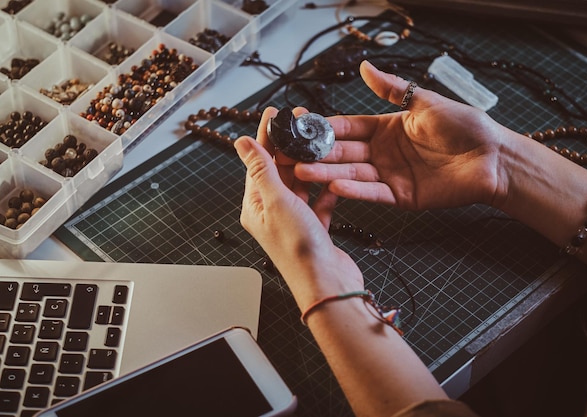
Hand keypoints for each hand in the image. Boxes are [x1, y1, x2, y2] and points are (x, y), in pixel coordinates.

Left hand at [234, 107, 363, 309]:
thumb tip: (242, 142)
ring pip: (301, 184)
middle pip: (279, 171)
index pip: (258, 163)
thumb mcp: (276, 202)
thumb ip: (261, 170)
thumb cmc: (298, 249)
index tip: (273, 113)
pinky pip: (320, 201)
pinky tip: (335, 176)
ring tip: (318, 141)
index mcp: (256, 207)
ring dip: (309, 164)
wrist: (327, 284)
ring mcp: (295, 221)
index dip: (266, 136)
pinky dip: (327, 189)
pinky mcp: (315, 228)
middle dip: (289, 145)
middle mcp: (273, 213)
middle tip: (300, 119)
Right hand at [295, 60, 509, 211]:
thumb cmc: (465, 126)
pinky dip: (355, 191)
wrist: (493, 158)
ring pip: (354, 174)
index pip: (349, 127)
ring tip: (303, 174)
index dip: (326, 128)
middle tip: (291, 157)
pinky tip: (335, 186)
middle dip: (318, 155)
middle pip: (345, 153)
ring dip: (328, 174)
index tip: (302, 127)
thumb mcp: (424, 102)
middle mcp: (383, 153)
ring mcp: (390, 176)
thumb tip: (365, 67)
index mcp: (387, 128)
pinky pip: (374, 193)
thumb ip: (392, 89)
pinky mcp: (401, 197)